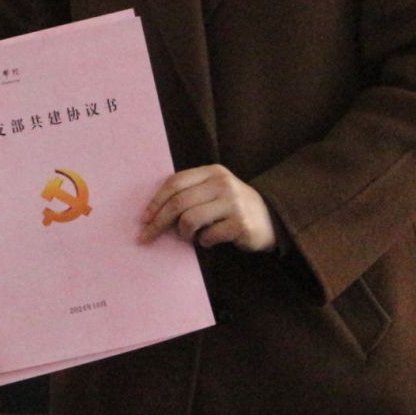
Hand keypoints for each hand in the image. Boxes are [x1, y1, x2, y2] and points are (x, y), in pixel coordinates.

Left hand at [141, 163, 276, 251]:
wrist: (271, 219)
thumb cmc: (231, 206)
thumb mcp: (213, 190)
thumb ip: (189, 193)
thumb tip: (153, 213)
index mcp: (212, 172)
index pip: (174, 182)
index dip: (155, 201)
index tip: (144, 218)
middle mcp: (222, 184)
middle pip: (178, 202)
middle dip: (159, 222)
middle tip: (147, 237)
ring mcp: (233, 203)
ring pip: (190, 220)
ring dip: (184, 233)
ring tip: (190, 236)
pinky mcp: (240, 224)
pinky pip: (208, 236)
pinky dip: (203, 242)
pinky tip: (210, 240)